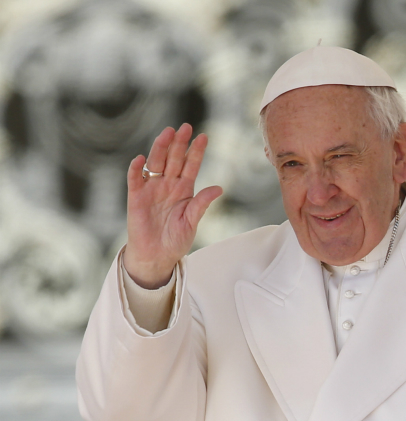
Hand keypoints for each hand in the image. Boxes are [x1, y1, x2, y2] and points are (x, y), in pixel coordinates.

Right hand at [123, 124, 222, 288]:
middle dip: (179, 143)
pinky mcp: (136, 198)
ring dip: (160, 148)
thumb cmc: (176, 240)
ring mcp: (151, 189)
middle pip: (173, 159)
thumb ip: (201, 204)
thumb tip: (219, 188)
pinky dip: (136, 169)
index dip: (196, 151)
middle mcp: (168, 185)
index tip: (203, 136)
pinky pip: (135, 180)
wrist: (156, 256)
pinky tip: (141, 159)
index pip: (191, 166)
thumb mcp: (192, 222)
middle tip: (185, 127)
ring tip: (167, 133)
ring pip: (156, 163)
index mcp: (184, 190)